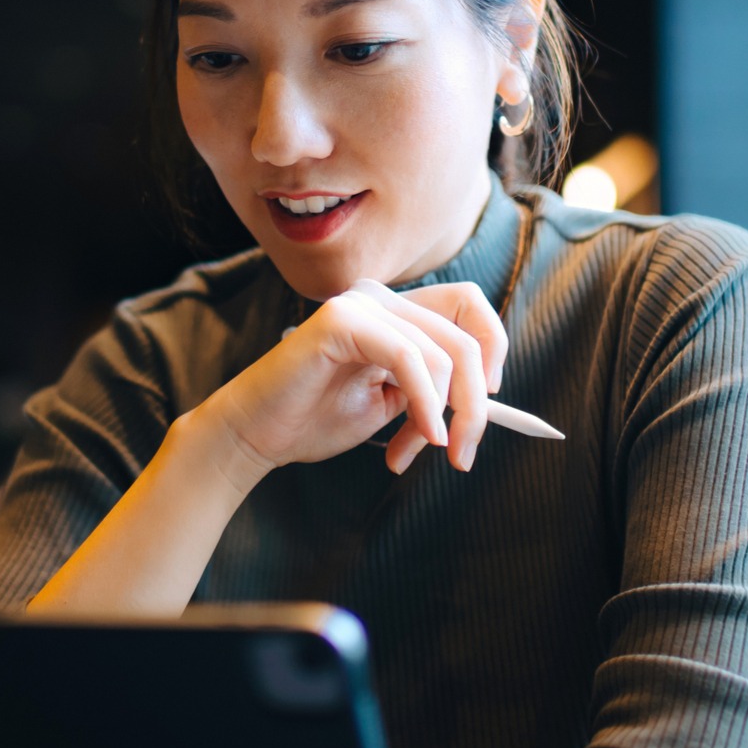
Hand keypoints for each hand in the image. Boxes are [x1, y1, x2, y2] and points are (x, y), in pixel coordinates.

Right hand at [201, 278, 507, 482]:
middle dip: (476, 402)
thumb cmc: (314, 418)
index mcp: (393, 310)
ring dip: (449, 413)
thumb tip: (488, 399)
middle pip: (466, 336)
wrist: (255, 434)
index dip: (493, 351)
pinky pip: (408, 358)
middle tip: (463, 451)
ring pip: (444, 353)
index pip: (469, 307)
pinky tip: (420, 437)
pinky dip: (425, 403)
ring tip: (425, 451)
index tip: (483, 405)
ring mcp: (360, 303)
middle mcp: (379, 296)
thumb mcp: (392, 403)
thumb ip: (434, 389)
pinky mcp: (341, 320)